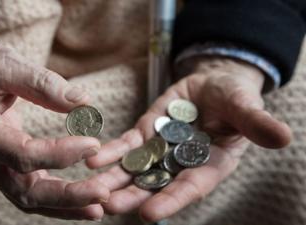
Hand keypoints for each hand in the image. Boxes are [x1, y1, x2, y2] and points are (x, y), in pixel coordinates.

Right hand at [0, 36, 108, 219]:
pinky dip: (56, 197)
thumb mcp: (2, 63)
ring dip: (64, 205)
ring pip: (27, 198)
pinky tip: (82, 199)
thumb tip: (83, 101)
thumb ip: (41, 83)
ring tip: (99, 207)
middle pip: (23, 191)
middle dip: (66, 196)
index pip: (20, 154)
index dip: (59, 154)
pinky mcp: (2, 165)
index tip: (93, 143)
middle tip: (102, 193)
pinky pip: (29, 189)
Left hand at [86, 56, 291, 221]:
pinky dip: (109, 153)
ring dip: (112, 180)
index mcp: (208, 166)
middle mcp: (180, 165)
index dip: (171, 201)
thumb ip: (255, 122)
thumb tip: (283, 137)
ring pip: (133, 170)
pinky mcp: (144, 134)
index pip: (189, 188)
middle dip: (131, 197)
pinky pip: (125, 146)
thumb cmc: (233, 97)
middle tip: (106, 207)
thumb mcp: (244, 107)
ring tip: (89, 190)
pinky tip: (91, 160)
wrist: (211, 84)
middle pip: (154, 186)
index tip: (149, 215)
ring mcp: (159, 150)